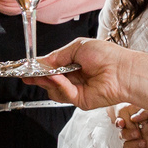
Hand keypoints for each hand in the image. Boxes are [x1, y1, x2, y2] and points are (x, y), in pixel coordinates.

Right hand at [23, 38, 147, 114]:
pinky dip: (58, 85)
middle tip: (25, 73)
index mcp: (74, 63)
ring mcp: (76, 90)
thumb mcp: (77, 47)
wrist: (122, 70)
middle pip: (49, 80)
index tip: (24, 67)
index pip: (51, 67)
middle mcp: (74, 77)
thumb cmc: (107, 55)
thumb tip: (42, 61)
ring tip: (43, 73)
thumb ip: (57, 56)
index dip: (38, 68)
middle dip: (37, 76)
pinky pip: (63, 94)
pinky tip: (56, 77)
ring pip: (53, 89)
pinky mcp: (80, 101)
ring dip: (46, 80)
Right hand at [118, 107, 147, 147]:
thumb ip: (146, 113)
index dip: (120, 123)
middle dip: (128, 135)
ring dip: (134, 145)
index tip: (122, 122)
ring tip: (144, 144)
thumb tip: (133, 118)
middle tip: (138, 134)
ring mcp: (140, 146)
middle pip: (123, 136)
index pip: (124, 123)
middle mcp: (138, 134)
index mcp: (140, 123)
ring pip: (126, 147)